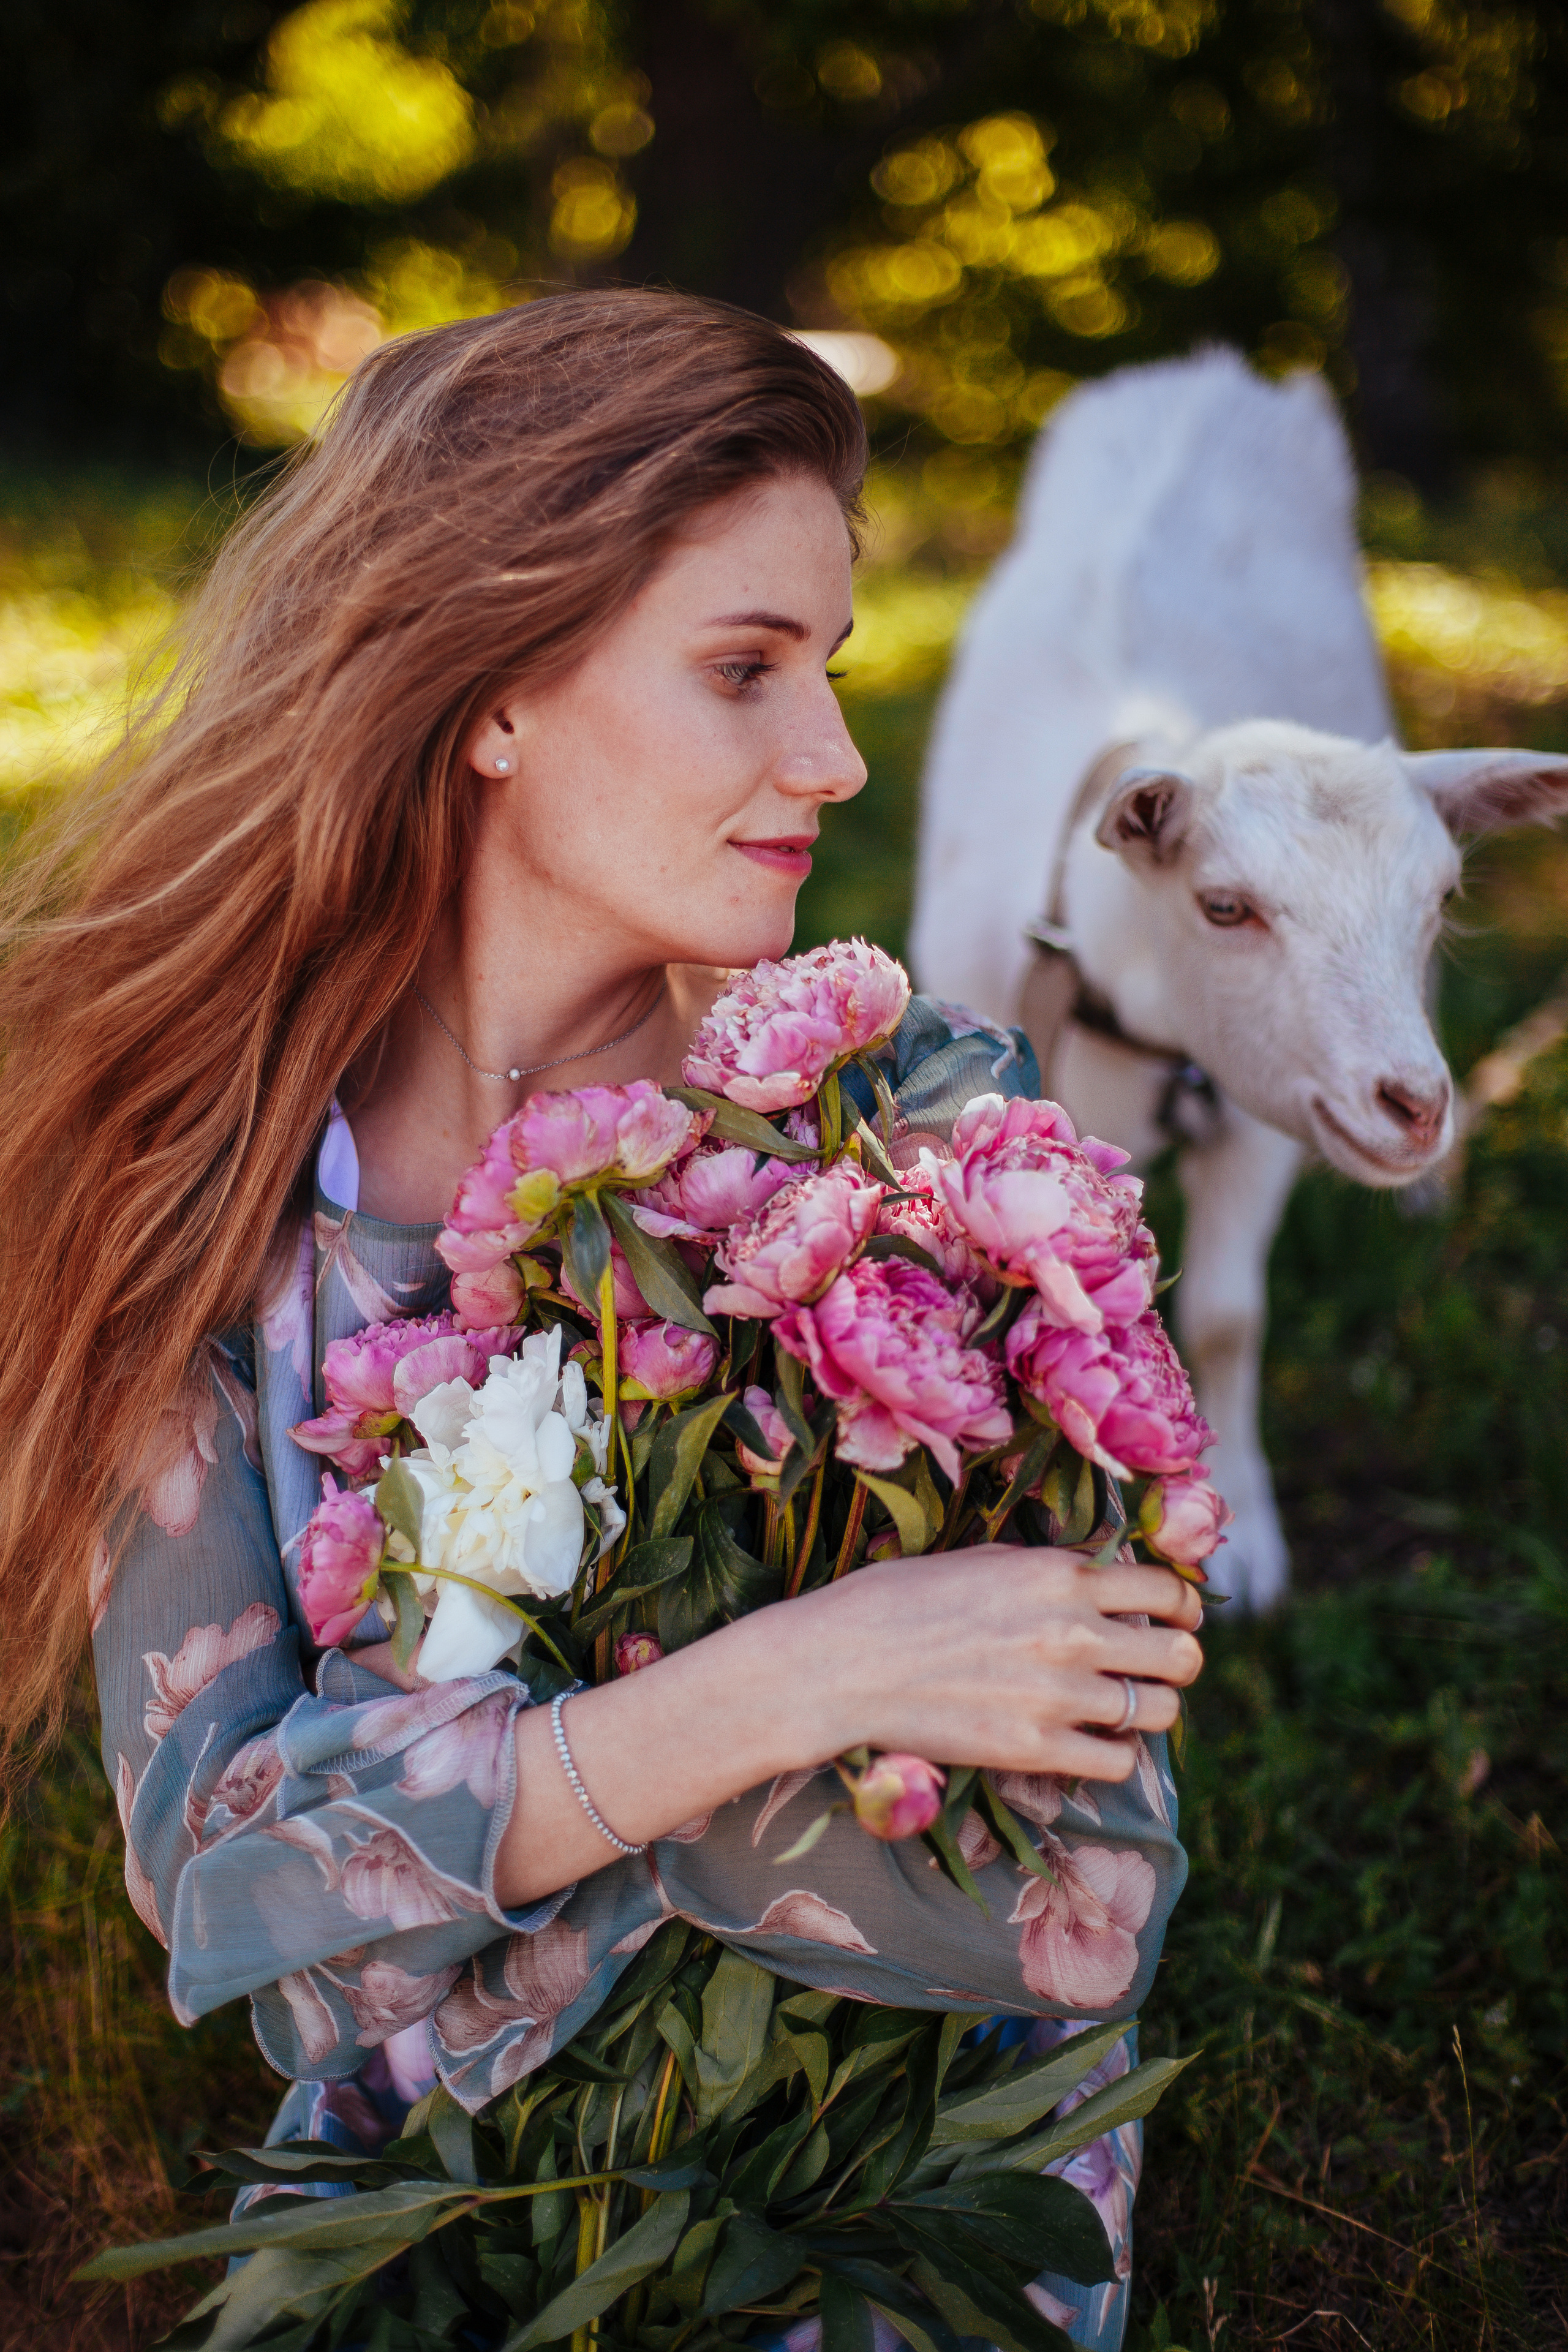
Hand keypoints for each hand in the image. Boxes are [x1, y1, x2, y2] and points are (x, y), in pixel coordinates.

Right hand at [783, 1546, 1204, 1785]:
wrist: (841, 1664)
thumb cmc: (895, 1601)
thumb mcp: (980, 1559)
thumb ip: (1046, 1571)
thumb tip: (1093, 1579)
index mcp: (1059, 1575)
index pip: (1164, 1589)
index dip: (1182, 1606)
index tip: (1177, 1618)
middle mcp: (1072, 1632)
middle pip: (1179, 1655)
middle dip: (1178, 1660)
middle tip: (1160, 1666)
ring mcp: (1057, 1696)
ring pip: (1157, 1711)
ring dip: (1148, 1709)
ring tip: (1121, 1707)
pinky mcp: (1035, 1750)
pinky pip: (1117, 1762)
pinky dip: (1112, 1754)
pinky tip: (1087, 1742)